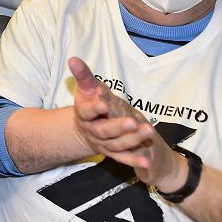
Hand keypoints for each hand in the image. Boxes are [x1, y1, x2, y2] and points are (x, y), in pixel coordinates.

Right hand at [68, 57, 182, 187]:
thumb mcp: (88, 88)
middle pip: (104, 131)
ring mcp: (102, 143)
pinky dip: (133, 161)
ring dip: (132, 140)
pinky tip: (146, 162)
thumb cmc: (91, 103)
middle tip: (133, 122)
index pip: (87, 112)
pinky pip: (123, 158)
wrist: (88, 128)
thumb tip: (73, 59)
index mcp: (84, 114)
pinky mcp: (113, 153)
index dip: (95, 109)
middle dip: (118, 127)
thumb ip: (84, 75)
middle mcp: (92, 131)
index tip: (104, 103)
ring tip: (148, 131)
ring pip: (116, 144)